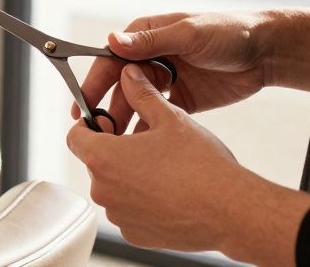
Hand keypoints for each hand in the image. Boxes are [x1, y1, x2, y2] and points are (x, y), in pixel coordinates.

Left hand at [68, 64, 309, 265]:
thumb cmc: (202, 166)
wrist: (233, 212)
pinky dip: (142, 201)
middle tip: (145, 141)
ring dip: (129, 175)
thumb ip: (141, 94)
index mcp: (103, 157)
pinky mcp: (135, 235)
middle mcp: (103, 190)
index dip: (90, 124)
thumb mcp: (169, 118)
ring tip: (162, 167)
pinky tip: (169, 192)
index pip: (75, 135)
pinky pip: (129, 212)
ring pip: (113, 187)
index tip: (110, 121)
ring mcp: (118, 215)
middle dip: (114, 149)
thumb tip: (129, 75)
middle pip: (95, 161)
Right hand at [71, 10, 268, 132]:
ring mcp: (164, 81)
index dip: (93, 83)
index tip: (81, 105)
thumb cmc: (227, 32)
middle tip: (96, 133)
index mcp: (143, 37)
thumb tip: (112, 41)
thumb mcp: (187, 34)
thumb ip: (150, 41)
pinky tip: (141, 146)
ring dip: (125, 122)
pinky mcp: (180, 101)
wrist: (265, 53)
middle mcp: (148, 59)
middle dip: (105, 109)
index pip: (109, 61)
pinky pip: (157, 117)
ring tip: (116, 144)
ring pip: (135, 104)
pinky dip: (148, 130)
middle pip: (118, 87)